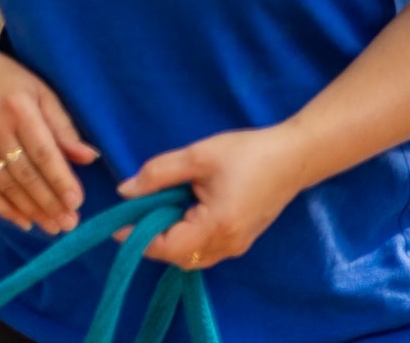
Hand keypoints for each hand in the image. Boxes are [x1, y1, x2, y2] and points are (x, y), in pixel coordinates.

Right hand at [0, 47, 98, 234]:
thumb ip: (63, 126)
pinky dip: (3, 208)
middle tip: (70, 223)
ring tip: (53, 227)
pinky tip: (23, 221)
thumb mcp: (40, 92)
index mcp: (18, 107)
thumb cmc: (7, 80)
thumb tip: (89, 157)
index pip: (43, 152)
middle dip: (50, 203)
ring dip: (31, 210)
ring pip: (6, 185)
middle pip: (25, 174)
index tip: (77, 202)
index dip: (61, 180)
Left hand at [116, 125, 307, 269]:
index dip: (137, 238)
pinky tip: (177, 209)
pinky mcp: (240, 239)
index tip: (116, 222)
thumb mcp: (196, 157)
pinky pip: (203, 248)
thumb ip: (157, 175)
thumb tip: (125, 192)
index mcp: (217, 227)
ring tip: (155, 206)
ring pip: (190, 255)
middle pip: (177, 256)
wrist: (294, 156)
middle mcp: (227, 245)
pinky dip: (183, 235)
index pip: (167, 248)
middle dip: (150, 237)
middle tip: (134, 210)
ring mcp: (236, 246)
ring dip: (167, 237)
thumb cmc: (246, 153)